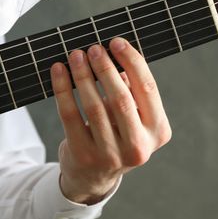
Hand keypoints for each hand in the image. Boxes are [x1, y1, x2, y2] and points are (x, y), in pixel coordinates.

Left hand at [50, 38, 170, 203]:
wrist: (95, 176)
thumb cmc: (118, 134)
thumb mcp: (134, 116)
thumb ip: (130, 89)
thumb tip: (116, 53)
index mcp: (158, 131)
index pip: (147, 89)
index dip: (132, 62)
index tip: (117, 43)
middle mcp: (139, 147)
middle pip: (121, 98)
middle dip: (105, 68)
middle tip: (94, 48)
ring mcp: (111, 155)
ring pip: (94, 105)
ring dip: (83, 75)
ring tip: (76, 55)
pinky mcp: (83, 156)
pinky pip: (70, 115)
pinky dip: (63, 89)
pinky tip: (59, 71)